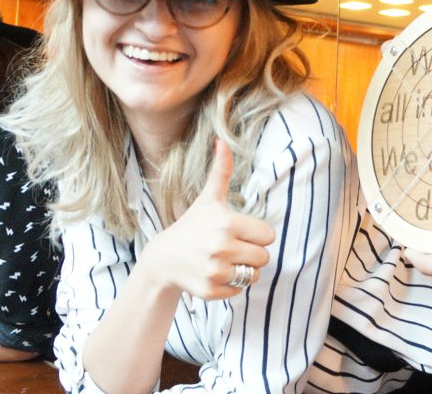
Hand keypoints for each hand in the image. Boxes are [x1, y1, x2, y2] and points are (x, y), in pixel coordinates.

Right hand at [146, 140, 274, 299]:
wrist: (163, 258)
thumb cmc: (192, 225)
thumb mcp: (209, 198)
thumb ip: (221, 171)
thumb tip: (222, 140)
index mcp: (227, 223)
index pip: (268, 235)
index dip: (256, 234)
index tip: (239, 232)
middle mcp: (221, 247)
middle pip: (264, 257)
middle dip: (251, 253)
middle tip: (231, 247)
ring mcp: (215, 271)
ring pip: (253, 275)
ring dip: (243, 270)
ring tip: (224, 260)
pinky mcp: (210, 290)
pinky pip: (239, 290)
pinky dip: (230, 285)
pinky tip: (214, 273)